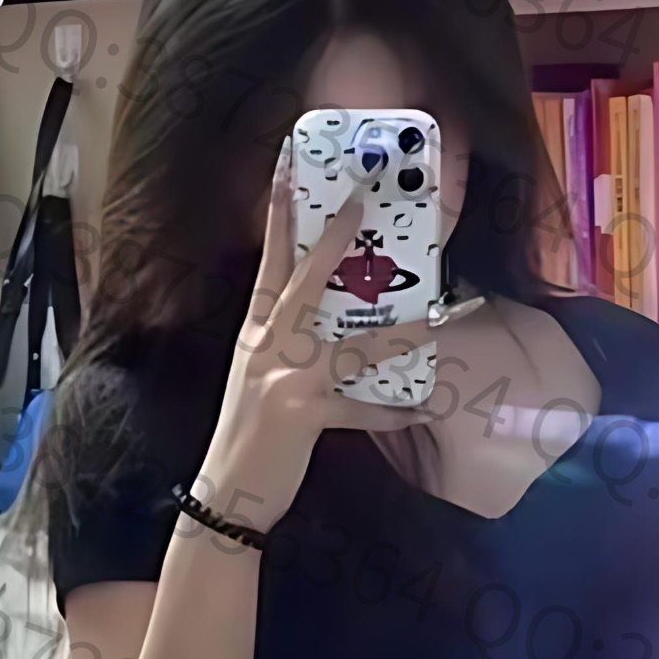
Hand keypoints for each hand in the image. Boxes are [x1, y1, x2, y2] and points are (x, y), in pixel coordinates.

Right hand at [195, 160, 438, 534]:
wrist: (225, 492)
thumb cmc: (248, 436)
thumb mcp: (258, 378)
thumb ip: (286, 346)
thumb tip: (330, 323)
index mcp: (255, 332)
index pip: (268, 262)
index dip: (277, 214)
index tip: (287, 166)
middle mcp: (266, 345)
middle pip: (302, 279)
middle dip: (332, 240)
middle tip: (360, 202)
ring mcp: (282, 377)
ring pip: (350, 344)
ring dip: (396, 335)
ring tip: (434, 321)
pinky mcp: (301, 412)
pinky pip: (359, 408)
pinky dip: (392, 411)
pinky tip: (421, 410)